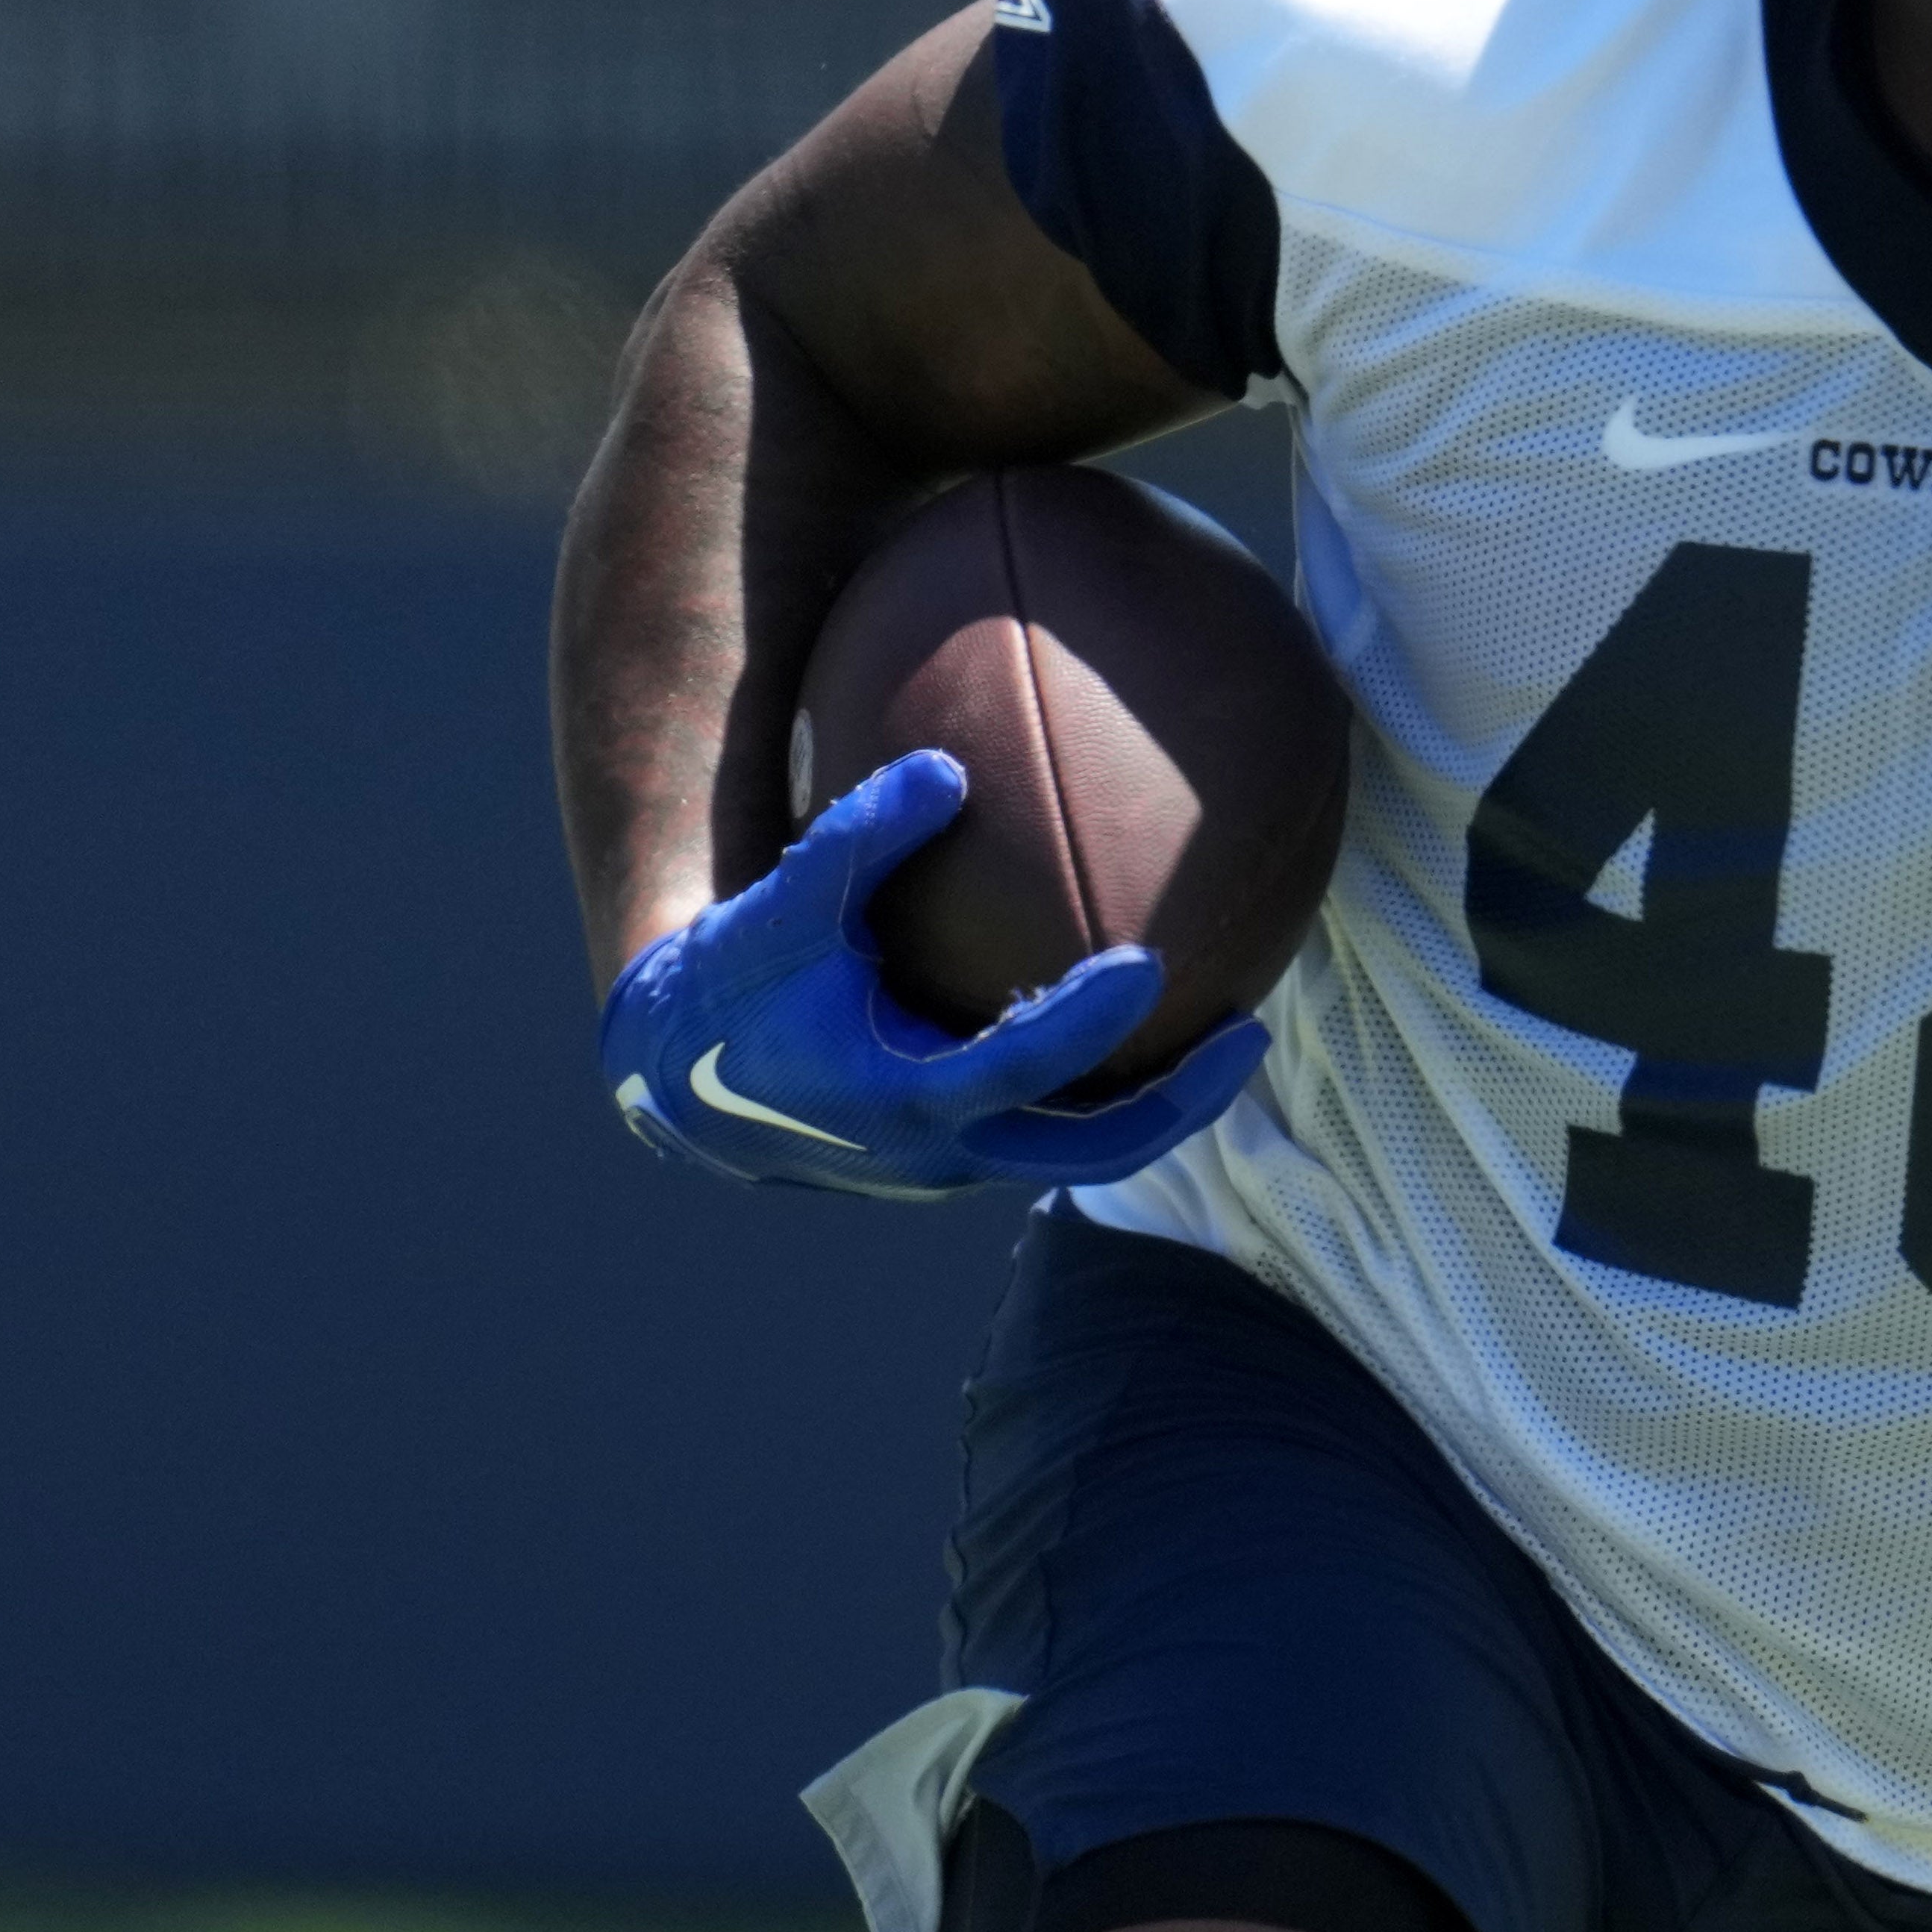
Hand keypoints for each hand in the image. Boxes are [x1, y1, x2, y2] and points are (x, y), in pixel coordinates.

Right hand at [598, 748, 1272, 1199]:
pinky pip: (1053, 1127)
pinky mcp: (960, 1155)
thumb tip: (947, 766)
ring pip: (1082, 1151)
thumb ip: (856, 837)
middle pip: (1093, 1154)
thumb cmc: (736, 981)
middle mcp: (941, 1152)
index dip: (1084, 1024)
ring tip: (1233, 1030)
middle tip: (1251, 1029)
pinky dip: (1108, 1086)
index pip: (1015, 1069)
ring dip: (1161, 1103)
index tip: (1149, 964)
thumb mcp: (782, 906)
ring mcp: (957, 1165)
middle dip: (1180, 1103)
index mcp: (900, 1098)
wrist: (680, 1083)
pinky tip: (1152, 1020)